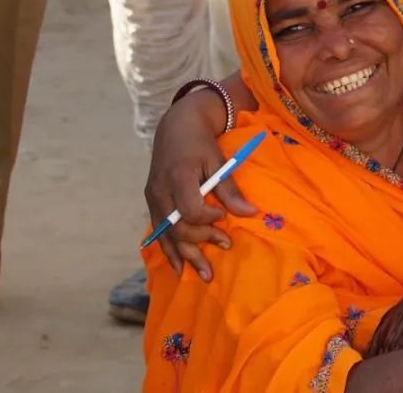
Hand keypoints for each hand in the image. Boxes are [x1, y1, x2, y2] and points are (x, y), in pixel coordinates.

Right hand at [144, 90, 257, 279]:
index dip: (208, 218)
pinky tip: (179, 269)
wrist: (176, 128)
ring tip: (205, 275)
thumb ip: (230, 190)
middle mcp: (160, 191)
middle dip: (202, 240)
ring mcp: (153, 199)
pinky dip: (169, 251)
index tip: (223, 217)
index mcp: (178, 177)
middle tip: (226, 245)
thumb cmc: (200, 143)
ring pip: (167, 235)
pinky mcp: (152, 204)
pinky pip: (159, 233)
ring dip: (186, 256)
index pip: (190, 209)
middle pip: (178, 227)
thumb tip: (251, 214)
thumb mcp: (218, 161)